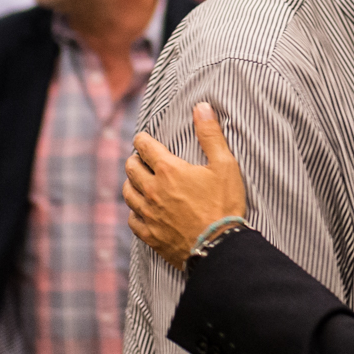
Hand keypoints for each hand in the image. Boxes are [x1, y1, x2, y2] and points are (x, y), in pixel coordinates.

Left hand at [124, 102, 247, 270]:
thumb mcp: (225, 165)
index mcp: (169, 170)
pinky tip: (141, 210)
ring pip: (128, 193)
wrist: (220, 246)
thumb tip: (201, 107)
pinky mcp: (150, 235)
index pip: (145, 147)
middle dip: (135, 160)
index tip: (142, 139)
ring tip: (138, 182)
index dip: (142, 140)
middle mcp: (153, 190)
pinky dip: (134, 211)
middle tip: (141, 159)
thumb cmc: (225, 204)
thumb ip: (211, 135)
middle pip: (131, 169)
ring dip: (131, 184)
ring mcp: (149, 214)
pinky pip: (132, 219)